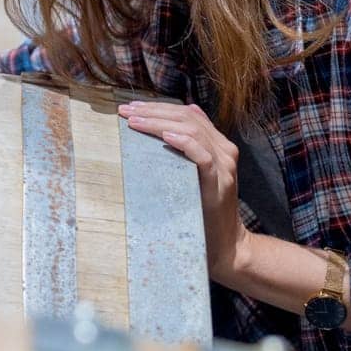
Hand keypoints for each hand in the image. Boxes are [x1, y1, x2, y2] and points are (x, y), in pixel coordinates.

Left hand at [117, 99, 245, 282]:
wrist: (225, 243)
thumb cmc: (203, 210)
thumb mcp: (197, 175)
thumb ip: (191, 149)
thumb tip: (174, 120)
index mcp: (219, 145)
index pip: (188, 114)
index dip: (158, 107)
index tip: (130, 107)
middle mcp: (224, 150)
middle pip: (187, 118)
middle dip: (153, 111)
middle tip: (125, 111)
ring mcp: (224, 166)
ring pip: (192, 131)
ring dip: (159, 122)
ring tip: (135, 121)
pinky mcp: (219, 182)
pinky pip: (202, 155)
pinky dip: (183, 142)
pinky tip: (165, 136)